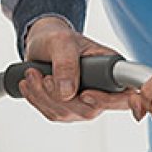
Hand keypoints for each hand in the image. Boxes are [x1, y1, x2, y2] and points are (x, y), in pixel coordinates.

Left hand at [20, 17, 140, 121]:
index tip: (85, 94)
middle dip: (59, 96)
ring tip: (32, 74)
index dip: (108, 101)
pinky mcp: (68, 108)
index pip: (123, 97)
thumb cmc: (57, 37)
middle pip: (88, 110)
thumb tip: (67, 93)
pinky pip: (52, 113)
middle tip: (42, 77)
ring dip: (43, 96)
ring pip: (66, 113)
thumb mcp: (61, 42)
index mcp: (110, 71)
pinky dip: (37, 100)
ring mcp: (85, 102)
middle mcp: (102, 90)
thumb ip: (66, 64)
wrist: (41, 43)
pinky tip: (29, 85)